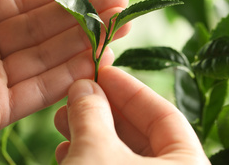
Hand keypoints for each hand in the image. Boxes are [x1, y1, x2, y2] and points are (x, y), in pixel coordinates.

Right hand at [54, 67, 209, 163]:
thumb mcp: (96, 152)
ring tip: (64, 120)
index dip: (130, 90)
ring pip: (122, 155)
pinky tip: (65, 151)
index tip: (102, 72)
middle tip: (77, 93)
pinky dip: (90, 159)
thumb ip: (92, 113)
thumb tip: (84, 86)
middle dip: (104, 111)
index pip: (164, 115)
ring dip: (91, 134)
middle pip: (141, 134)